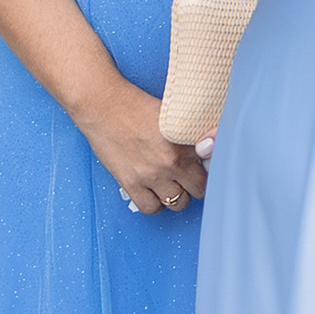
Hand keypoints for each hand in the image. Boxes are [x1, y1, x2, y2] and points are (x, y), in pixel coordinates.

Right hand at [74, 76, 207, 218]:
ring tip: (173, 185)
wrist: (103, 105)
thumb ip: (189, 134)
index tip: (204, 166)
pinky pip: (151, 208)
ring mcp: (151, 175)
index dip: (208, 166)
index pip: (211, 166)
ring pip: (178, 202)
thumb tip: (203, 146)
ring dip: (178, 195)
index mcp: (184, 142)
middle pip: (198, 189)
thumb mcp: (172, 115)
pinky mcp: (131, 183)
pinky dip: (155, 204)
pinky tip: (154, 193)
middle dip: (196, 183)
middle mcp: (170, 161)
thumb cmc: (134, 104)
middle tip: (190, 177)